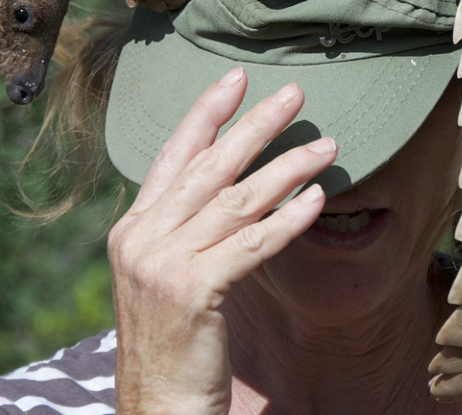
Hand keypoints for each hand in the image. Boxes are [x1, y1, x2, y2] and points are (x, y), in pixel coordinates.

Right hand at [107, 69, 335, 414]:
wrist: (156, 407)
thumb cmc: (172, 337)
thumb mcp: (164, 270)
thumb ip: (184, 224)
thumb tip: (230, 181)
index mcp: (135, 226)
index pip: (173, 154)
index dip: (206, 113)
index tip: (237, 79)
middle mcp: (143, 237)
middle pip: (210, 167)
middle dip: (256, 126)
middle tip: (295, 95)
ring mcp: (164, 263)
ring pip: (237, 201)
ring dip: (287, 168)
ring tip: (327, 146)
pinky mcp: (194, 292)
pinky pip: (252, 245)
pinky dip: (288, 220)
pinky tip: (317, 199)